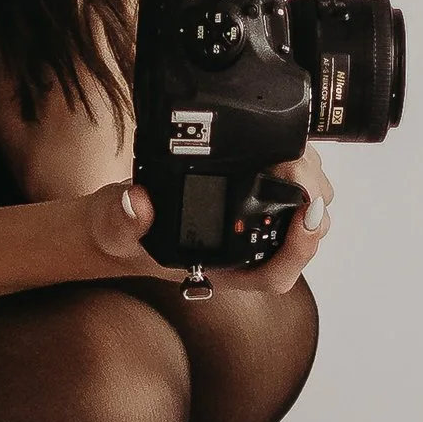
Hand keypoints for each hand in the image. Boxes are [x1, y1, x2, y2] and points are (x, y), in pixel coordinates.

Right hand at [75, 155, 331, 294]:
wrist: (116, 220)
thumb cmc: (122, 235)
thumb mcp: (111, 228)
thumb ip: (121, 219)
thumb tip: (137, 202)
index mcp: (223, 270)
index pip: (275, 275)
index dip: (300, 250)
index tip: (308, 215)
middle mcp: (244, 252)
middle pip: (300, 239)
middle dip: (311, 204)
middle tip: (300, 166)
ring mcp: (250, 226)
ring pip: (301, 212)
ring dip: (308, 184)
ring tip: (295, 154)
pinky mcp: (250, 197)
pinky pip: (288, 190)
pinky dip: (293, 169)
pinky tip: (285, 146)